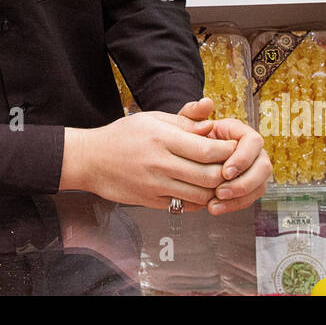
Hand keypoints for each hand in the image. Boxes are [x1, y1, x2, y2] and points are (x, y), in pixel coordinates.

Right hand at [61, 111, 237, 211]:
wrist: (90, 159)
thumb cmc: (123, 135)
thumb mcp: (151, 119)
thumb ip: (183, 122)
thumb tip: (211, 126)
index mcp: (162, 138)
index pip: (208, 150)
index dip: (228, 151)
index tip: (235, 148)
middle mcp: (160, 163)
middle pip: (209, 175)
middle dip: (227, 173)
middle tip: (233, 167)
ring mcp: (155, 185)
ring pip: (200, 195)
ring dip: (215, 190)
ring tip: (219, 179)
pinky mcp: (150, 201)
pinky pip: (184, 206)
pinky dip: (198, 201)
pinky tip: (199, 190)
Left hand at [179, 98, 271, 214]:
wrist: (186, 156)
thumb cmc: (189, 137)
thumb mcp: (187, 123)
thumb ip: (194, 113)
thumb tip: (206, 103)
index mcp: (240, 133)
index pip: (254, 142)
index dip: (243, 158)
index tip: (226, 171)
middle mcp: (252, 152)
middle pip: (263, 167)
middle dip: (244, 182)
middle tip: (221, 191)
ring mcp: (253, 170)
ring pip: (259, 186)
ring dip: (239, 197)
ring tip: (215, 203)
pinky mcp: (248, 187)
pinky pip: (248, 199)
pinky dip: (233, 205)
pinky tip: (215, 208)